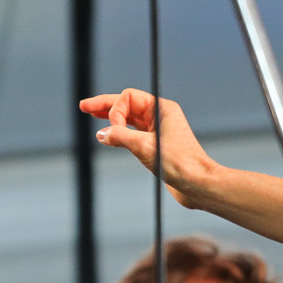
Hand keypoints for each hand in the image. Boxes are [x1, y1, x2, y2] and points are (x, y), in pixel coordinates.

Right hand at [79, 90, 218, 208]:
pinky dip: (120, 133)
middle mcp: (160, 116)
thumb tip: (102, 134)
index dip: (115, 111)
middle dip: (106, 105)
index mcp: (162, 108)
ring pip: (129, 118)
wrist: (198, 184)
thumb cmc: (180, 164)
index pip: (129, 98)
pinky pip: (133, 133)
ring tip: (92, 114)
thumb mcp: (145, 147)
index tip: (115, 132)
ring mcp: (158, 130)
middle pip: (127, 104)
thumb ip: (120, 137)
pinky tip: (108, 136)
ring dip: (111, 118)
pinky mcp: (156, 145)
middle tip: (84, 106)